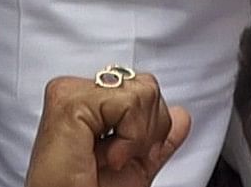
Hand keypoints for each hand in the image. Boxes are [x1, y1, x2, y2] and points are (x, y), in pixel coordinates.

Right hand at [24, 70, 192, 186]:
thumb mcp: (135, 166)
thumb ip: (153, 135)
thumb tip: (181, 115)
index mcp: (89, 104)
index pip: (141, 88)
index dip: (149, 127)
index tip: (126, 157)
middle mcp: (77, 93)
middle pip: (146, 85)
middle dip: (147, 130)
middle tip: (119, 158)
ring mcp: (71, 92)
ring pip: (142, 91)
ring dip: (137, 137)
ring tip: (112, 158)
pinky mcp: (69, 101)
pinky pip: (129, 102)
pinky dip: (131, 138)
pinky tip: (108, 156)